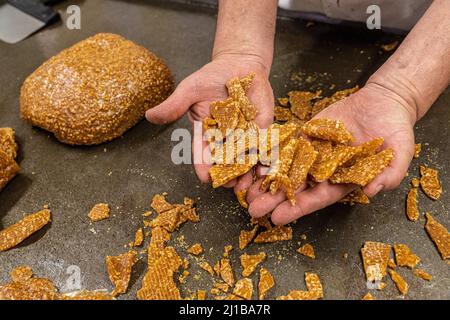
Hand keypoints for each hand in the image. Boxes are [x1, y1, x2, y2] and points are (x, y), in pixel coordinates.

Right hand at [145, 54, 274, 190]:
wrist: (240, 64)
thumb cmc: (211, 77)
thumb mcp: (190, 90)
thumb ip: (174, 105)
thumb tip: (149, 116)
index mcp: (206, 134)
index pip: (203, 154)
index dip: (204, 167)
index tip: (206, 178)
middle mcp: (225, 140)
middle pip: (224, 162)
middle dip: (227, 176)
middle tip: (230, 185)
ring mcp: (245, 136)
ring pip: (245, 159)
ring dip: (247, 172)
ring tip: (248, 182)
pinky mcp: (262, 130)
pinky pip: (264, 146)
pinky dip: (266, 158)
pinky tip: (267, 168)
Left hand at [247, 82, 416, 224]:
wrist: (385, 102)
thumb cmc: (395, 131)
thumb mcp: (398, 155)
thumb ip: (388, 175)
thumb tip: (371, 191)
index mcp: (342, 180)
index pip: (317, 198)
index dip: (297, 208)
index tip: (276, 218)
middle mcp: (323, 169)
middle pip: (295, 187)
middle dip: (273, 199)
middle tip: (252, 209)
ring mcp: (313, 151)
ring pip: (285, 167)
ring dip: (266, 179)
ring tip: (245, 189)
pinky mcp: (306, 133)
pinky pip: (285, 142)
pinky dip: (270, 151)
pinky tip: (252, 160)